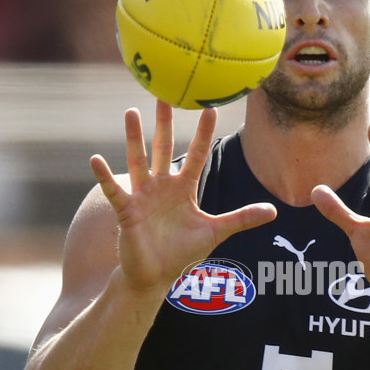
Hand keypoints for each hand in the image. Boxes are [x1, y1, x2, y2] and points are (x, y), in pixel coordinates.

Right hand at [90, 100, 276, 295]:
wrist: (156, 275)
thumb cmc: (182, 252)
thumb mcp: (215, 232)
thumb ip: (241, 219)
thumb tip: (274, 211)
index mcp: (184, 189)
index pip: (196, 155)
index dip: (202, 133)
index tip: (209, 108)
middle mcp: (162, 187)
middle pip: (163, 148)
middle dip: (164, 123)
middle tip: (164, 94)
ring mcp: (143, 197)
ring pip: (139, 161)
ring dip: (134, 138)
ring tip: (131, 112)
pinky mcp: (127, 212)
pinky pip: (115, 191)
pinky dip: (105, 176)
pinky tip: (95, 159)